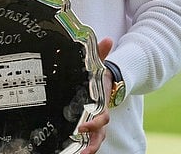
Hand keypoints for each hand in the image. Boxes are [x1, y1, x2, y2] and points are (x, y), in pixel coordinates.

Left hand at [78, 37, 114, 152]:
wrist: (108, 79)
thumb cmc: (101, 73)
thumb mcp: (100, 63)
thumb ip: (102, 53)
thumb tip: (108, 39)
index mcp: (102, 102)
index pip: (102, 117)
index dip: (95, 122)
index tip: (84, 126)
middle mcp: (100, 114)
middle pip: (100, 134)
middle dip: (93, 143)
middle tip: (83, 150)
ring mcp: (95, 121)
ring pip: (95, 139)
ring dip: (89, 148)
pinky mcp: (87, 123)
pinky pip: (87, 138)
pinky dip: (82, 145)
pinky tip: (72, 150)